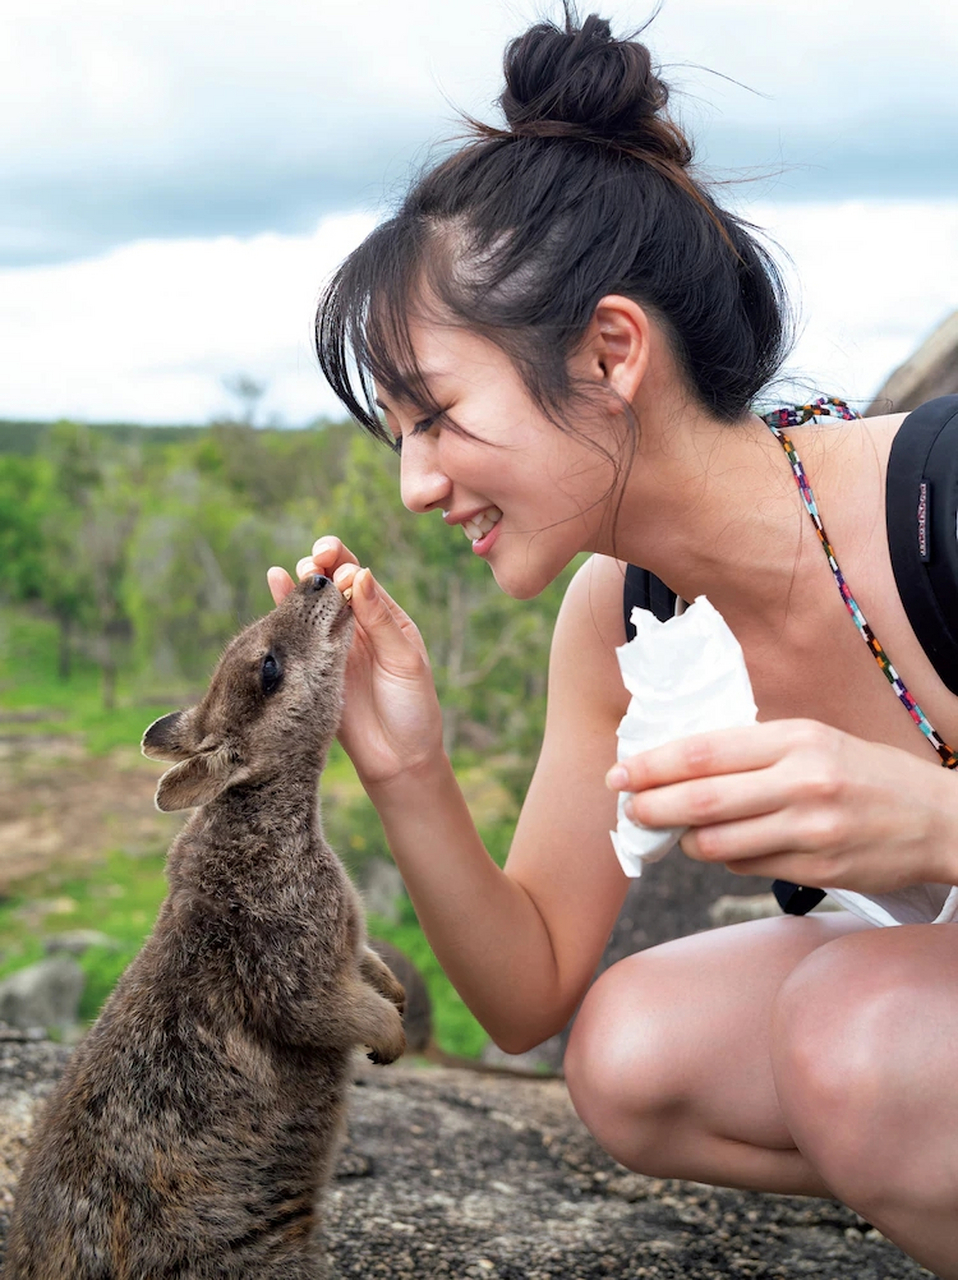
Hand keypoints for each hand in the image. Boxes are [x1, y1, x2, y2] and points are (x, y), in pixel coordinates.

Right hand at [267, 537, 444, 786]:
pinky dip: (283, 603)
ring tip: (294, 571)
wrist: (397, 760)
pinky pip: (296, 631)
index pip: (361, 578)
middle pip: (333, 584)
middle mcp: (357, 626)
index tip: (339, 566)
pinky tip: (273, 579)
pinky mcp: (311, 665)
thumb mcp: (405, 661)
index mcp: (386, 619)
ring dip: (303, 582)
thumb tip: (361, 574)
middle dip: (321, 566)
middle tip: (314, 563)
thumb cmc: (412, 709)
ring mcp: (331, 645)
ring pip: (312, 604)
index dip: (347, 563)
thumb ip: (381, 620)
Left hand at [606, 719, 957, 893]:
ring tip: (676, 834)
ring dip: (686, 841)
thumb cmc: (865, 773)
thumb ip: (753, 751)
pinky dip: (726, 858)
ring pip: (718, 842)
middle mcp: (801, 781)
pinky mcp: (819, 868)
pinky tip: (727, 847)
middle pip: (701, 799)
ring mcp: (811, 829)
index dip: (652, 764)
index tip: (620, 773)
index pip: (703, 751)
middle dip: (652, 806)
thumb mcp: (814, 741)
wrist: (940, 818)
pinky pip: (749, 867)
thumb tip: (680, 768)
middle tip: (628, 810)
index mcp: (794, 739)